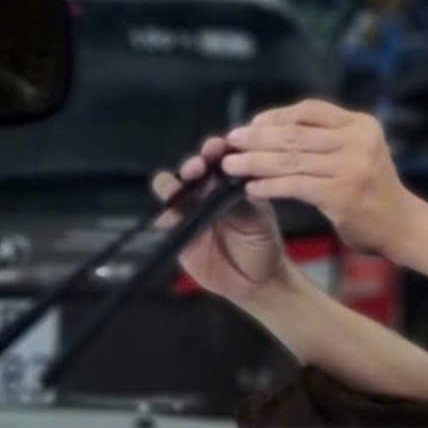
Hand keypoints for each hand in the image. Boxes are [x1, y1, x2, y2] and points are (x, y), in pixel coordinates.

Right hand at [152, 139, 290, 305]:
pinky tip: (169, 218)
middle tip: (198, 166)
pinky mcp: (179, 235)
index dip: (214, 150)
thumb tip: (223, 177)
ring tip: (178, 188)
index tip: (217, 147)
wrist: (257, 280)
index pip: (217, 159)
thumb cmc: (262, 242)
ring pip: (172, 191)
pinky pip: (166, 222)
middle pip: (190, 171)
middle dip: (192, 165)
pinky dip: (165, 217)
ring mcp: (190, 212)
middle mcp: (207, 193)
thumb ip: (239, 197)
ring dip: (172, 185)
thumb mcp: (258, 216)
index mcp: (229, 182)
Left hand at [217, 101, 420, 257]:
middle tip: (230, 141)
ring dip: (255, 162)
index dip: (276, 115)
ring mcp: (352, 166)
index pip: (310, 110)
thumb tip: (276, 130)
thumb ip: (328, 140)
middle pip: (295, 133)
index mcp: (361, 125)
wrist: (402, 226)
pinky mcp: (342, 194)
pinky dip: (269, 185)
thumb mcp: (358, 153)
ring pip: (291, 159)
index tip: (252, 124)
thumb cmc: (372, 192)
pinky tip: (251, 188)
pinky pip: (295, 185)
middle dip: (257, 137)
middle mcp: (358, 140)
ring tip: (230, 166)